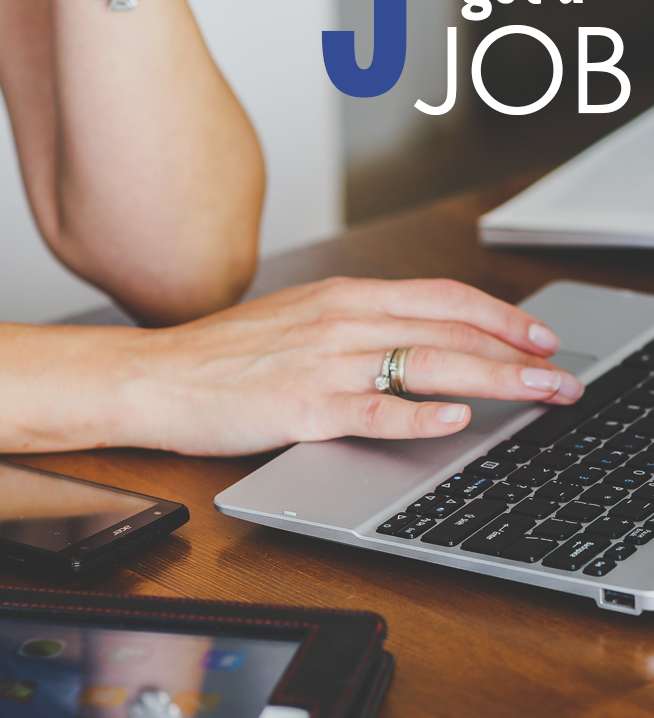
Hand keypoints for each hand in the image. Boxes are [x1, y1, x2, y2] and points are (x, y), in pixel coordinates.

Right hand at [125, 277, 583, 454]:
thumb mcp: (299, 321)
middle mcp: (343, 320)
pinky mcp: (302, 406)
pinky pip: (372, 408)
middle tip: (561, 377)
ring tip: (538, 395)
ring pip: (426, 364)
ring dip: (493, 380)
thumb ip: (358, 327)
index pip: (442, 297)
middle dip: (517, 354)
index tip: (538, 336)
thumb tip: (416, 344)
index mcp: (344, 297)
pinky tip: (454, 420)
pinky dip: (418, 414)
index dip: (500, 315)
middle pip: (450, 330)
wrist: (156, 376)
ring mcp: (324, 362)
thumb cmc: (223, 355)